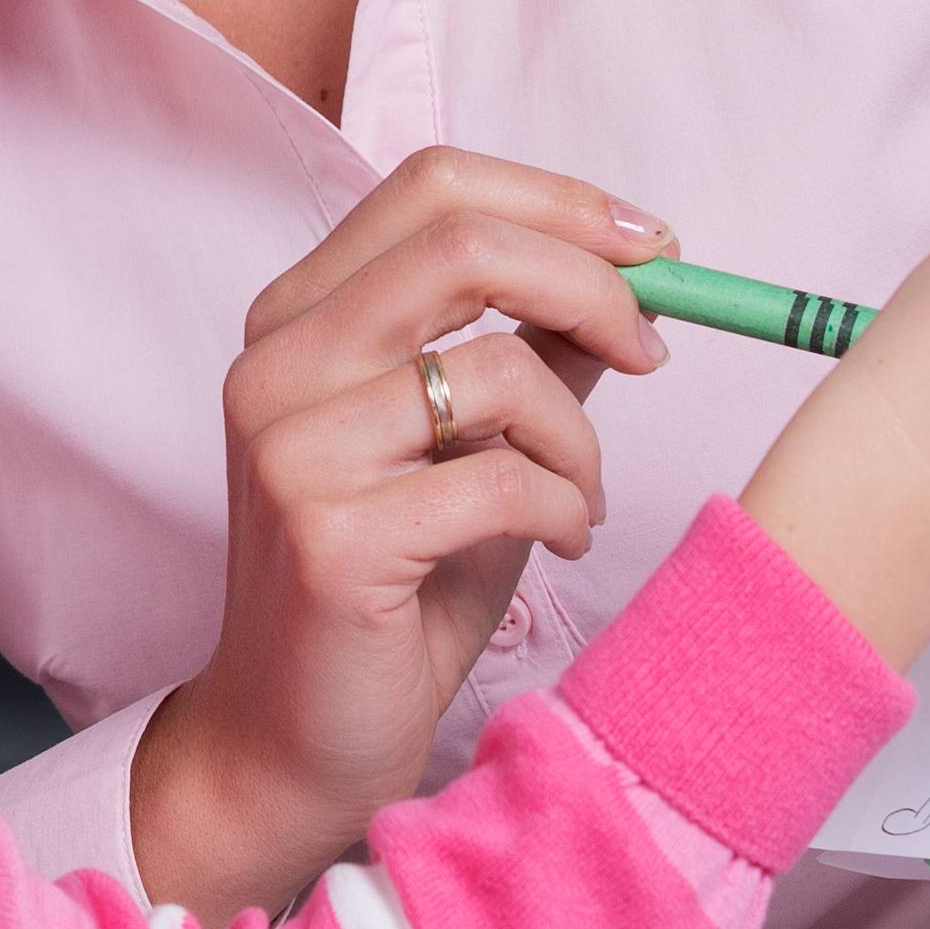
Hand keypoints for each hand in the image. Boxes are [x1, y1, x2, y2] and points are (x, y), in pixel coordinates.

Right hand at [138, 148, 677, 918]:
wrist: (294, 742)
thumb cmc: (393, 591)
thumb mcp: (472, 448)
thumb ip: (528, 353)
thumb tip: (630, 274)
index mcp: (296, 319)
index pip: (431, 186)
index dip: (560, 201)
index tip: (655, 251)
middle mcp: (274, 363)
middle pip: (461, 242)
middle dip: (593, 284)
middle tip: (654, 350)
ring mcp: (290, 447)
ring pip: (495, 369)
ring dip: (579, 437)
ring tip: (580, 496)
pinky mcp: (328, 533)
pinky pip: (501, 480)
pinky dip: (563, 506)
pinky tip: (559, 541)